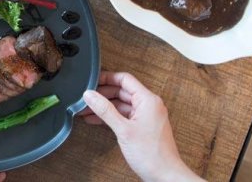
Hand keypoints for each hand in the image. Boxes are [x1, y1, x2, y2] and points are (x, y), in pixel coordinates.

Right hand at [80, 71, 204, 181]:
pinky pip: (124, 115)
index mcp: (148, 100)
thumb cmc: (152, 154)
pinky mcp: (143, 126)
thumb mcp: (123, 129)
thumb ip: (105, 110)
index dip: (107, 78)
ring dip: (104, 107)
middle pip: (121, 92)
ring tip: (87, 110)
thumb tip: (90, 95)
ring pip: (121, 105)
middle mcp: (148, 105)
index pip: (125, 79)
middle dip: (102, 94)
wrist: (165, 176)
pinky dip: (111, 117)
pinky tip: (97, 120)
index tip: (92, 81)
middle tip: (86, 98)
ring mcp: (146, 116)